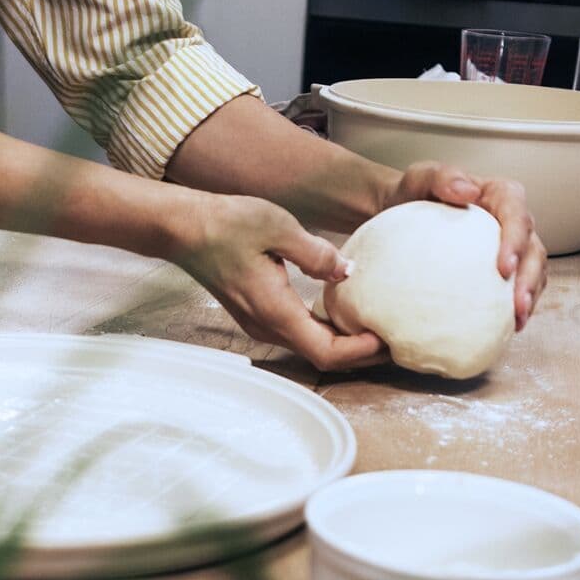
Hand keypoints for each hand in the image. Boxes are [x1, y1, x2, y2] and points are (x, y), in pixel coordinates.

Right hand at [174, 194, 387, 370]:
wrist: (185, 227)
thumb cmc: (226, 223)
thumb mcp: (278, 226)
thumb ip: (316, 253)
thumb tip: (348, 271)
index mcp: (275, 310)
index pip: (326, 351)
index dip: (361, 352)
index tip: (388, 338)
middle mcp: (267, 325)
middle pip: (322, 356)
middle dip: (360, 353)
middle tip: (394, 337)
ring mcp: (260, 322)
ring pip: (310, 346)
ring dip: (344, 342)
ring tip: (376, 326)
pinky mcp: (258, 312)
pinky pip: (299, 332)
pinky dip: (326, 330)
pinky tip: (344, 312)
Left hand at [384, 162, 546, 329]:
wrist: (399, 210)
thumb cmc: (413, 192)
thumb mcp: (420, 177)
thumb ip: (442, 177)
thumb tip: (468, 190)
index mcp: (500, 195)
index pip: (517, 215)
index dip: (517, 242)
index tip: (503, 269)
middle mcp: (512, 220)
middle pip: (534, 248)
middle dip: (530, 278)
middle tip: (517, 305)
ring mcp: (510, 245)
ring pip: (533, 271)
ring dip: (530, 296)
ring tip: (517, 321)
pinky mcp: (502, 268)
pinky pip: (517, 287)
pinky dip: (515, 306)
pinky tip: (505, 326)